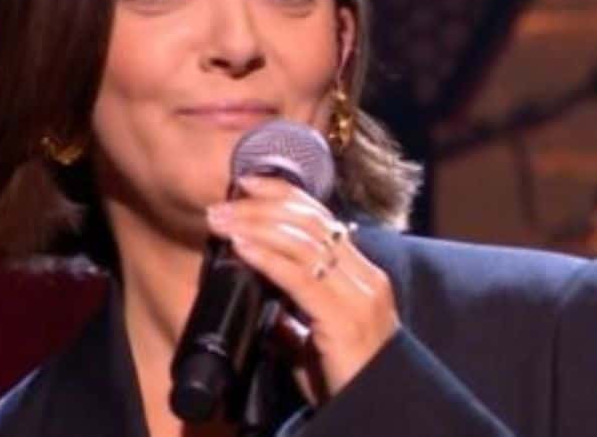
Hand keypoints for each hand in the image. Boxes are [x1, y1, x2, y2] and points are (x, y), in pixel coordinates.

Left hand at [205, 175, 399, 397]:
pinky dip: (266, 256)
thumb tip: (265, 301)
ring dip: (255, 225)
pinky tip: (241, 246)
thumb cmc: (346, 381)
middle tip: (222, 203)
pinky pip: (300, 277)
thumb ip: (297, 316)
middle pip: (312, 223)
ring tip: (222, 220)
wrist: (374, 415)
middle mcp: (366, 279)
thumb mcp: (318, 341)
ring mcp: (359, 296)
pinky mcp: (344, 318)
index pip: (324, 220)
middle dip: (263, 206)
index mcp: (363, 277)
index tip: (249, 183)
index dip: (285, 195)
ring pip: (304, 242)